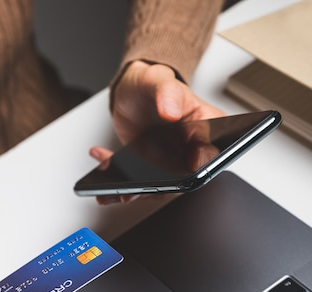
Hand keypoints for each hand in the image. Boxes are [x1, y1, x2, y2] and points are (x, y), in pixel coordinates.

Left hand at [93, 61, 224, 204]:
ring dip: (133, 192)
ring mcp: (167, 162)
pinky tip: (101, 161)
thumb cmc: (151, 83)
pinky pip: (134, 182)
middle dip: (159, 188)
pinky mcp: (146, 168)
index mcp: (203, 127)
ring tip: (112, 188)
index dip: (202, 162)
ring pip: (156, 186)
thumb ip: (168, 92)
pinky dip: (115, 178)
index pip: (210, 151)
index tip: (188, 164)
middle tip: (137, 189)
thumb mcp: (159, 79)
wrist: (131, 92)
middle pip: (181, 178)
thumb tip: (172, 111)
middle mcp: (187, 149)